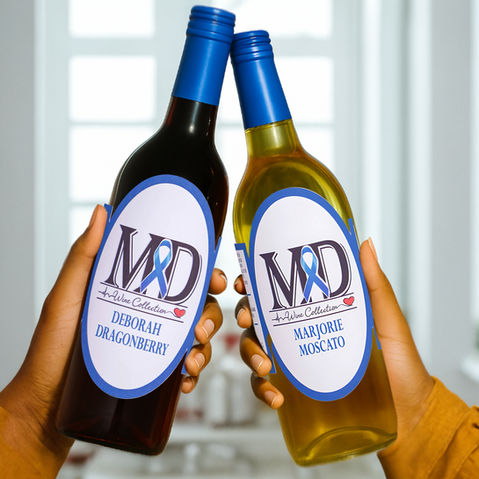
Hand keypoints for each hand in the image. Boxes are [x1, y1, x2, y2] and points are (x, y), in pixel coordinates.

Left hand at [0, 205, 226, 476]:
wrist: (45, 405)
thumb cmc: (50, 349)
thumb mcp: (67, 297)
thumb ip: (83, 256)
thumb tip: (102, 212)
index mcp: (136, 294)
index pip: (179, 278)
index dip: (206, 275)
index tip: (215, 279)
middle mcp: (150, 317)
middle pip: (197, 308)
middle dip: (211, 315)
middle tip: (201, 328)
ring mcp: (155, 346)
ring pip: (197, 339)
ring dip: (204, 348)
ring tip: (190, 361)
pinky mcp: (155, 375)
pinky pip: (186, 371)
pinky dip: (193, 375)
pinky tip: (185, 380)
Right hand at [235, 238, 433, 444]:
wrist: (408, 414)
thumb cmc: (401, 365)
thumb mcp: (387, 320)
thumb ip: (374, 284)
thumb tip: (365, 244)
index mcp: (316, 311)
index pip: (279, 291)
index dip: (255, 284)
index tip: (244, 282)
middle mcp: (300, 334)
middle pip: (260, 318)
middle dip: (244, 316)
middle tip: (246, 320)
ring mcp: (296, 363)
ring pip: (256, 350)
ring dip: (251, 354)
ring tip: (264, 365)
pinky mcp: (297, 390)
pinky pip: (268, 387)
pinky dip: (263, 391)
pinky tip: (276, 397)